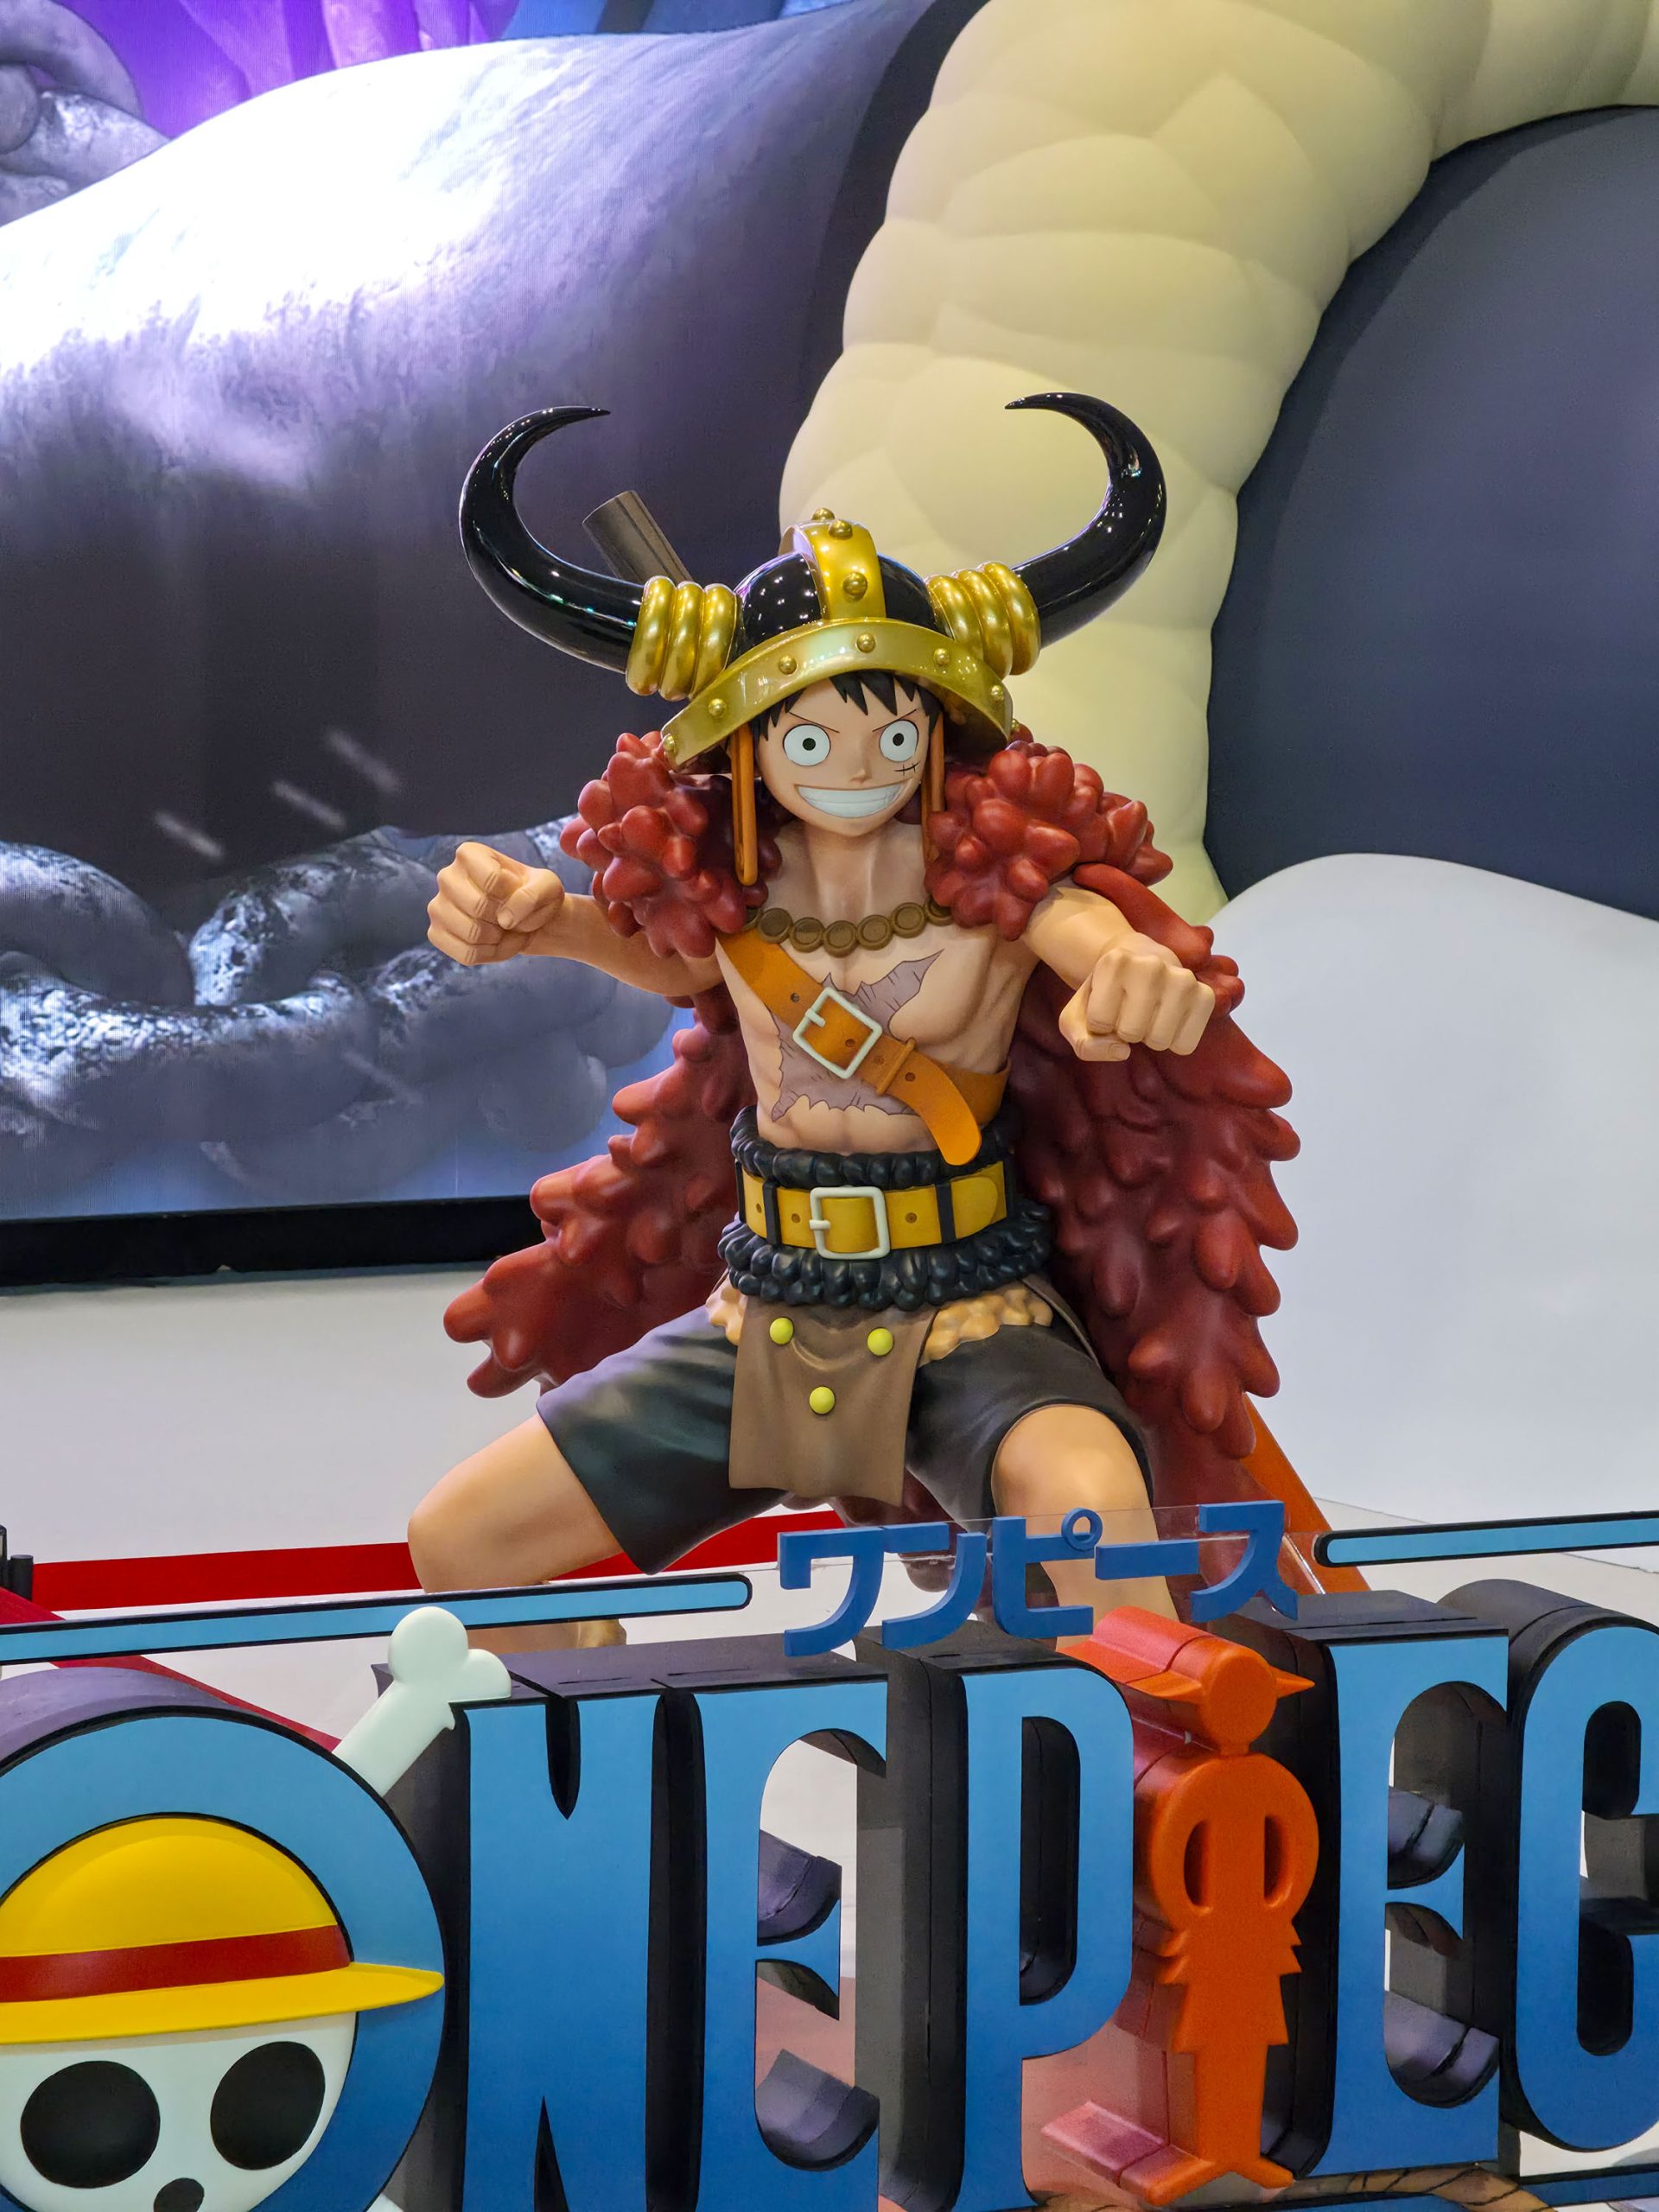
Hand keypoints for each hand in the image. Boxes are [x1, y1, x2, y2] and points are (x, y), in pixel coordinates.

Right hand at [427, 841, 565, 966]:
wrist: (524, 918)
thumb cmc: (534, 895)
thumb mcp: (548, 887)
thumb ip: (533, 895)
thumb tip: (504, 919)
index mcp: (469, 854)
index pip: (492, 879)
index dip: (515, 894)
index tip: (518, 892)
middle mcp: (447, 876)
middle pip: (478, 907)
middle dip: (506, 920)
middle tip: (513, 917)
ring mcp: (437, 906)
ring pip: (472, 934)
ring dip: (500, 939)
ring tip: (506, 931)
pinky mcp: (436, 933)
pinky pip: (466, 955)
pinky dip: (490, 955)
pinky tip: (495, 944)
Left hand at [1058, 933, 1213, 1062]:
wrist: (1140, 964)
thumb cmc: (1105, 995)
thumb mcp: (1077, 1017)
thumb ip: (1084, 1044)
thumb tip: (1123, 1051)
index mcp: (1114, 961)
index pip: (1099, 1023)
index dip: (1099, 1023)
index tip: (1105, 1003)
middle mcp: (1151, 964)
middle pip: (1130, 1033)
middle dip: (1125, 1030)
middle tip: (1129, 1010)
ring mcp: (1183, 978)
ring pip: (1159, 1041)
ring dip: (1149, 1036)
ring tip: (1148, 1013)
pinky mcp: (1205, 996)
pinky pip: (1185, 1045)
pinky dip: (1173, 1042)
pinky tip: (1168, 1019)